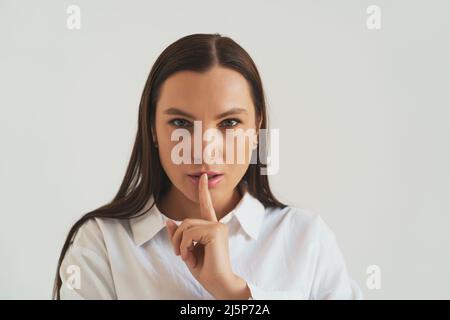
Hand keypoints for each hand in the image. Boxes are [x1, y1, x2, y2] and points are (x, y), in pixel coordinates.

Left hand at [165, 173, 250, 298]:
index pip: (206, 205)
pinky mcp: (215, 231)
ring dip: (179, 243)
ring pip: (186, 225)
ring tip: (185, 256)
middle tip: (179, 254)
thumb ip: (179, 236)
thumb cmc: (206, 269)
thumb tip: (168, 220)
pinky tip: (189, 256)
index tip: (202, 177)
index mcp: (212, 227)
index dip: (203, 191)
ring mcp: (217, 226)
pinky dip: (183, 246)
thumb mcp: (187, 250)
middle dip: (177, 237)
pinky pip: (189, 233)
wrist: (219, 283)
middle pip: (186, 220)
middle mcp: (217, 224)